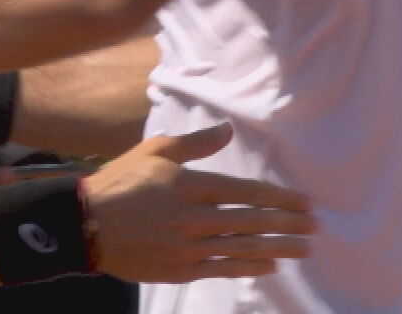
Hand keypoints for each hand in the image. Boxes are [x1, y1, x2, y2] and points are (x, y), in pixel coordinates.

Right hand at [83, 124, 314, 282]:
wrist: (86, 225)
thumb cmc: (120, 183)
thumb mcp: (155, 151)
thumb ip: (195, 144)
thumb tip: (227, 131)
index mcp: (191, 186)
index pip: (247, 193)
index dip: (281, 199)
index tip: (305, 203)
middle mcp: (195, 218)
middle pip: (253, 222)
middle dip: (289, 225)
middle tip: (315, 228)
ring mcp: (189, 247)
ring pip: (244, 248)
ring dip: (278, 248)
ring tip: (304, 250)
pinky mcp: (181, 269)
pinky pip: (223, 269)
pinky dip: (249, 267)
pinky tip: (269, 265)